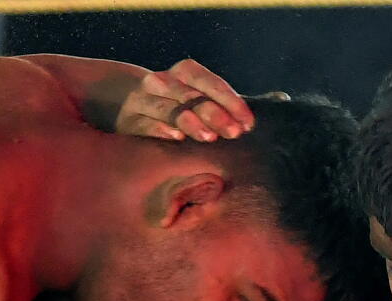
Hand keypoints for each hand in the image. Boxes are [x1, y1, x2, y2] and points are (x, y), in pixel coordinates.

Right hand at [114, 59, 254, 142]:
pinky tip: (176, 137)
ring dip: (191, 122)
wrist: (132, 107)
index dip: (232, 103)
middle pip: (192, 97)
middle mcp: (163, 81)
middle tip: (234, 133)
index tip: (248, 124)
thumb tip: (261, 112)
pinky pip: (146, 124)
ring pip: (170, 110)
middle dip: (215, 114)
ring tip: (209, 137)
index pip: (211, 84)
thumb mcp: (199, 98)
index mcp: (185, 72)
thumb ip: (224, 105)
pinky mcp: (129, 120)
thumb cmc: (178, 106)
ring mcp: (143, 100)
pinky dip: (161, 129)